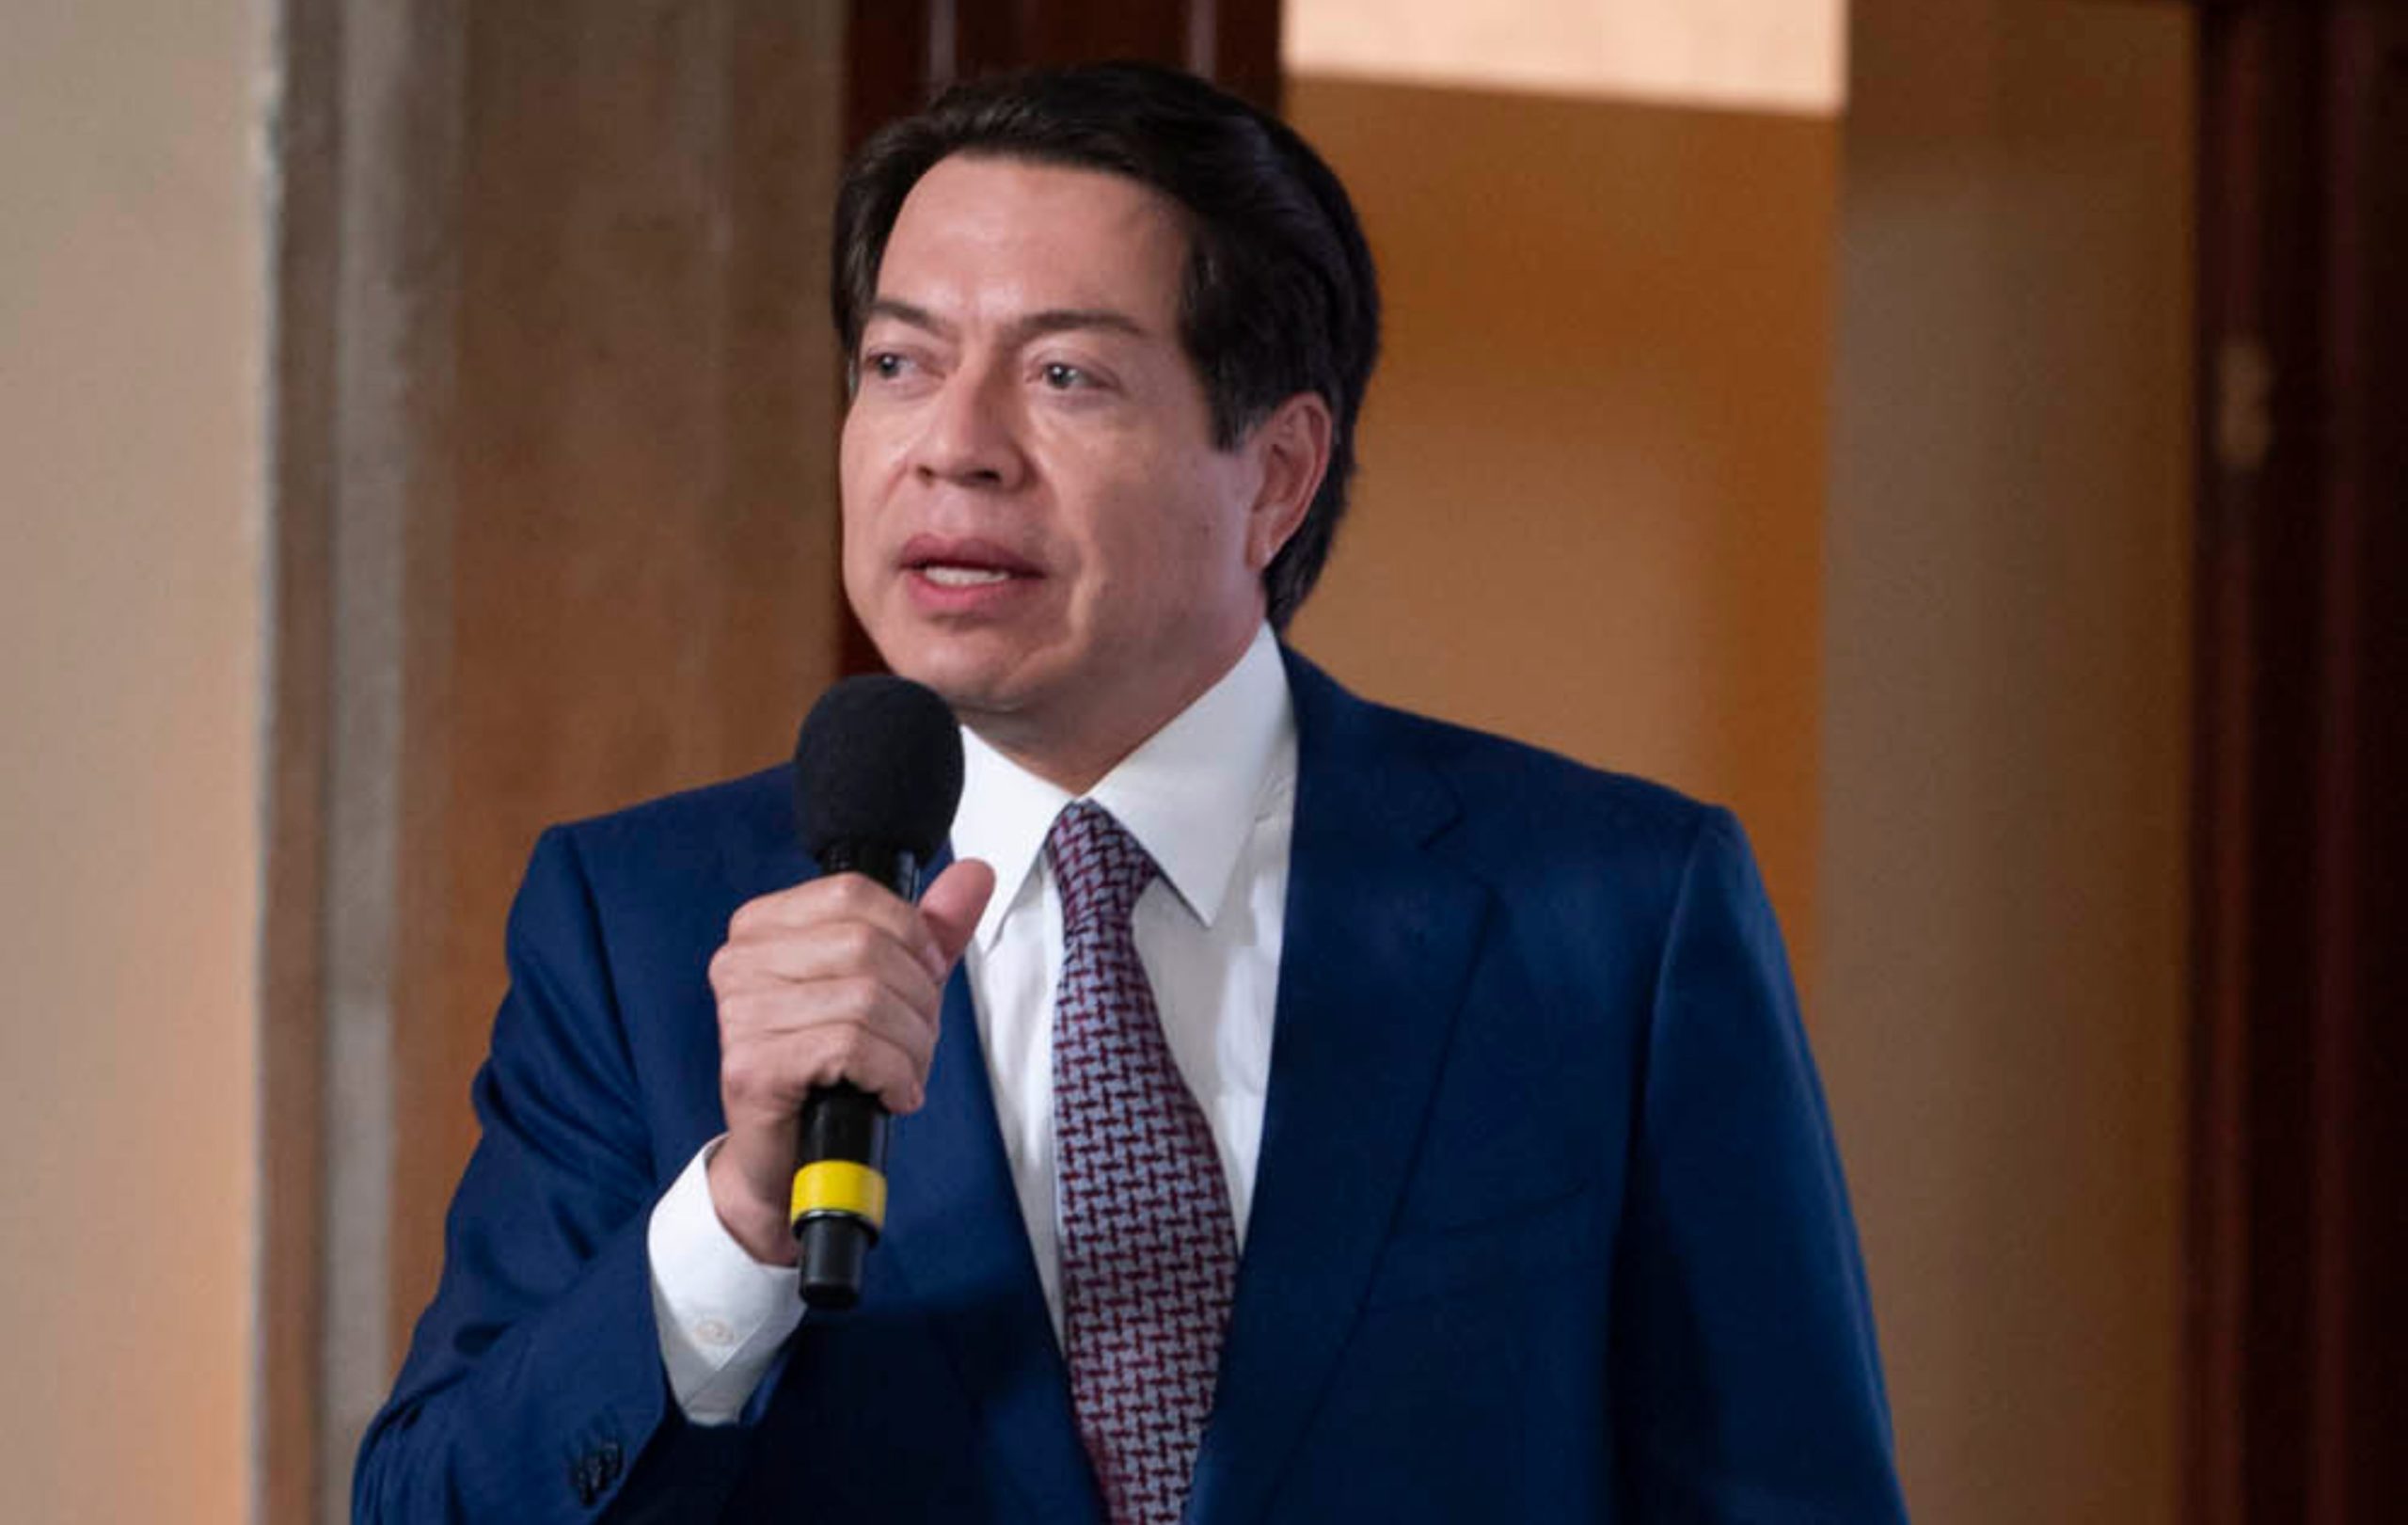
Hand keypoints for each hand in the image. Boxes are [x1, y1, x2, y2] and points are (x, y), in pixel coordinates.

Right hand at [704, 860, 994, 1264]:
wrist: (788, 1161)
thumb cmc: (833, 1070)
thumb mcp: (889, 987)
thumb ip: (929, 931)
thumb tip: (975, 874)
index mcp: (762, 928)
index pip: (853, 894)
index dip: (910, 936)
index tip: (924, 977)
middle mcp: (739, 962)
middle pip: (866, 947)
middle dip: (917, 1000)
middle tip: (917, 1041)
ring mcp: (739, 1014)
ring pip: (866, 999)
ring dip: (910, 1046)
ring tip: (904, 1073)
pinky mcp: (752, 1066)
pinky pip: (851, 1046)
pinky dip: (891, 1073)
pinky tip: (890, 1094)